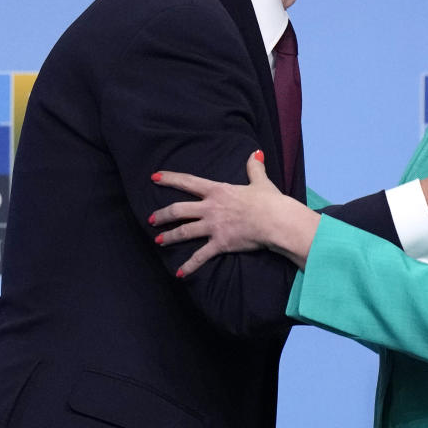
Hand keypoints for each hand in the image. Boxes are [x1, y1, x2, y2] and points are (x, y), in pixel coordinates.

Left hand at [150, 152, 318, 276]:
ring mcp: (213, 227)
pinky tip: (179, 273)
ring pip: (184, 232)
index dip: (169, 179)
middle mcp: (210, 208)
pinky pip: (200, 256)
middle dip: (162, 215)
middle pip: (178, 210)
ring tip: (159, 241)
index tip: (154, 177)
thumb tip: (255, 154)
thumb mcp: (260, 181)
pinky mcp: (220, 244)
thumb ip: (254, 168)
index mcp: (217, 190)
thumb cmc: (269, 200)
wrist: (275, 220)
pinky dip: (189, 266)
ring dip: (169, 237)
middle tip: (152, 219)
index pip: (188, 182)